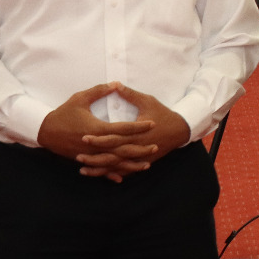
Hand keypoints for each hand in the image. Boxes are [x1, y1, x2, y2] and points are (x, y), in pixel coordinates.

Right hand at [37, 83, 156, 180]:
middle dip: (141, 148)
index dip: (139, 126)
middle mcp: (96, 144)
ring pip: (114, 162)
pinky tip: (122, 178)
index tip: (153, 123)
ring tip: (147, 164)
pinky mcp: (84, 160)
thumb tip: (116, 83)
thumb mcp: (80, 98)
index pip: (123, 128)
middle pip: (123, 148)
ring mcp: (90, 154)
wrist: (44, 130)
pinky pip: (100, 169)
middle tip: (157, 146)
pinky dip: (112, 173)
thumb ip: (99, 91)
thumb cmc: (63, 113)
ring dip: (131, 164)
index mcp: (97, 129)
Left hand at [72, 84, 191, 176]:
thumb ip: (130, 94)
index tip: (83, 137)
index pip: (114, 138)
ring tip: (83, 170)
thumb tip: (115, 84)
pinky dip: (113, 173)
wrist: (180, 130)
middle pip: (113, 156)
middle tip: (78, 156)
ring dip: (100, 169)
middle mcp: (137, 147)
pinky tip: (100, 175)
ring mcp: (140, 157)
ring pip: (117, 166)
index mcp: (136, 134)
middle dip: (94, 157)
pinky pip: (125, 170)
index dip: (98, 139)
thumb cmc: (163, 114)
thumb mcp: (147, 101)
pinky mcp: (142, 162)